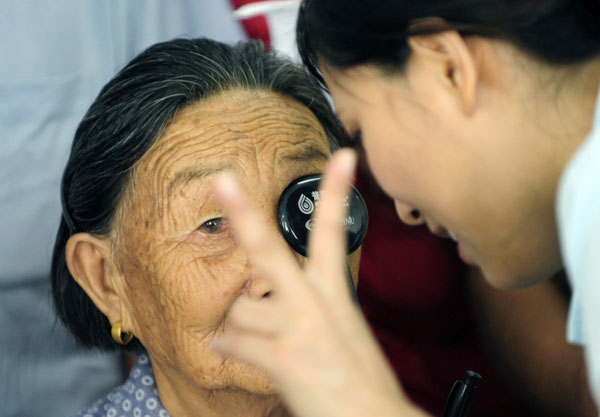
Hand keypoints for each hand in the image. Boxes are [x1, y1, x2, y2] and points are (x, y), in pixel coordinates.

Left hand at [212, 149, 425, 416]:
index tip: (342, 156)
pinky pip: (232, 342)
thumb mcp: (342, 326)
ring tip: (254, 339)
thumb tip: (258, 298)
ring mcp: (297, 327)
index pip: (336, 232)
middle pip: (269, 249)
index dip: (338, 191)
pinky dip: (230, 348)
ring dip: (239, 326)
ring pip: (238, 310)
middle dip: (243, 213)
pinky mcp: (282, 356)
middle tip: (223, 180)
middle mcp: (315, 301)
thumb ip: (308, 303)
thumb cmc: (357, 374)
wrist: (373, 415)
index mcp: (334, 291)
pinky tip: (235, 351)